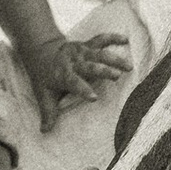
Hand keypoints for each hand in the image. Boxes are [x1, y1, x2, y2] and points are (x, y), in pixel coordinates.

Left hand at [17, 26, 132, 127]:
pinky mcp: (86, 44)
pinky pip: (101, 39)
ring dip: (113, 58)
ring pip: (98, 53)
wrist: (41, 52)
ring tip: (129, 66)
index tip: (94, 98)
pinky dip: (113, 38)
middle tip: (117, 76)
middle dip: (102, 70)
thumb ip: (47, 112)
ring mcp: (80, 51)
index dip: (83, 89)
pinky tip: (126, 40)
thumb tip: (44, 131)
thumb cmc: (45, 77)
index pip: (73, 82)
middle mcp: (72, 62)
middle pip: (89, 66)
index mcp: (62, 75)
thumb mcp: (43, 94)